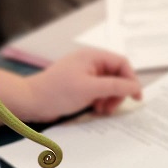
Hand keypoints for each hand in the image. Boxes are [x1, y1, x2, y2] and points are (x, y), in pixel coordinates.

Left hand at [0, 46, 141, 124]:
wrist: (31, 101)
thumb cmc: (59, 92)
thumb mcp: (91, 89)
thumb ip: (116, 86)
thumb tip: (136, 86)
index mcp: (92, 56)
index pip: (122, 63)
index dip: (131, 79)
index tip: (136, 97)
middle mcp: (89, 63)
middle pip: (116, 76)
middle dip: (117, 93)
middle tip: (111, 108)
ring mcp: (84, 75)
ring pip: (108, 86)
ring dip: (109, 99)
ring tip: (102, 111)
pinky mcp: (79, 86)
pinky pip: (98, 92)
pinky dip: (100, 101)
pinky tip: (95, 110)